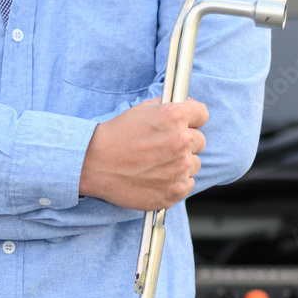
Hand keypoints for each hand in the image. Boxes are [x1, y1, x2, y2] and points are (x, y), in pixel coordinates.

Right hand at [79, 97, 207, 210]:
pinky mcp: (174, 191)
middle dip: (186, 142)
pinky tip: (158, 177)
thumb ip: (169, 106)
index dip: (193, 119)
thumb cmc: (116, 135)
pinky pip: (188, 184)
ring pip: (194, 164)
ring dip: (181, 164)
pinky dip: (177, 183)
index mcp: (175, 117)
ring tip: (158, 163)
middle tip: (164, 146)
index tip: (186, 124)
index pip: (202, 114)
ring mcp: (179, 169)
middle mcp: (181, 142)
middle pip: (200, 141)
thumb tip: (187, 107)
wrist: (95, 163)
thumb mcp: (143, 109)